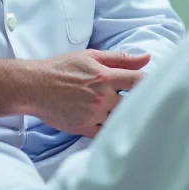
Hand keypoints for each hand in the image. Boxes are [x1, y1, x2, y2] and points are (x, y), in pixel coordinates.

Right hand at [29, 49, 150, 137]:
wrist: (36, 86)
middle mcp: (102, 96)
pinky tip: (111, 123)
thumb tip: (146, 58)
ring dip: (123, 115)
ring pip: (120, 118)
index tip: (153, 86)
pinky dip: (111, 128)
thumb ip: (120, 58)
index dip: (149, 84)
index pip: (139, 81)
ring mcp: (94, 114)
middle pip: (132, 102)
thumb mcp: (91, 56)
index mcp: (105, 76)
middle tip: (140, 100)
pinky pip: (106, 132)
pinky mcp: (84, 128)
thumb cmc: (63, 68)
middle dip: (136, 101)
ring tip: (122, 111)